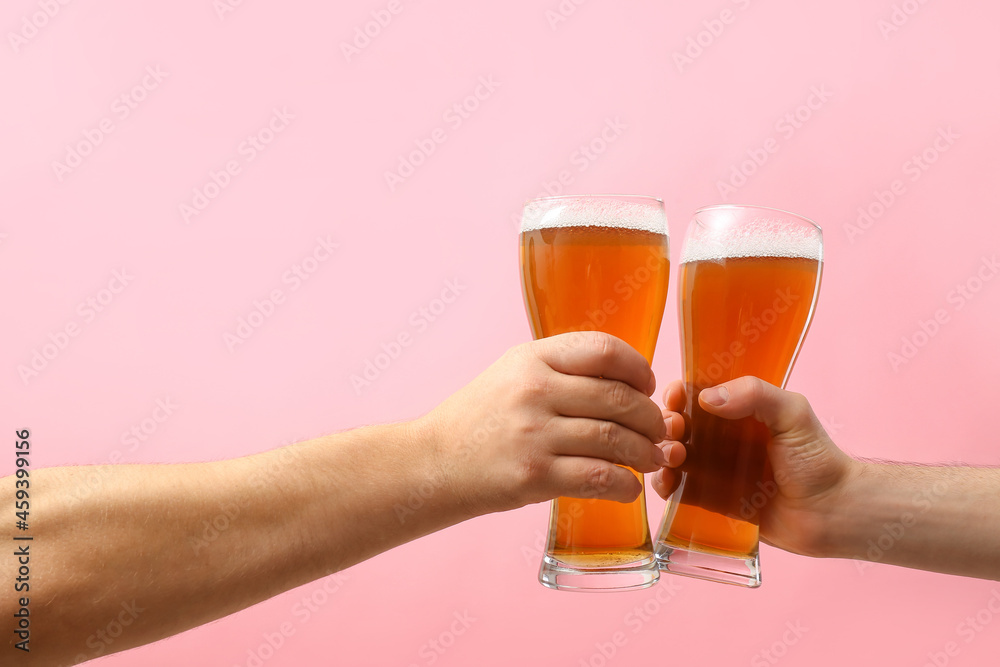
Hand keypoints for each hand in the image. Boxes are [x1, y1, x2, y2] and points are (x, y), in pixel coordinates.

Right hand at [418, 332, 667, 516]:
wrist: (434, 461)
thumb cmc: (482, 419)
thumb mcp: (513, 373)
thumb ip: (562, 369)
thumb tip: (629, 383)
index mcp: (532, 358)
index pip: (604, 350)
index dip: (639, 369)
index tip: (647, 387)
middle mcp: (534, 390)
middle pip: (618, 397)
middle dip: (650, 418)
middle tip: (659, 431)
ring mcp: (533, 433)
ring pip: (614, 439)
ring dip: (645, 453)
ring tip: (650, 460)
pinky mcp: (534, 474)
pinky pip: (598, 477)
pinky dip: (625, 485)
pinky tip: (629, 488)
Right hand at [651, 376, 858, 556]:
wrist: (832, 513)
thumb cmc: (817, 459)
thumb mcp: (792, 413)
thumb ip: (755, 394)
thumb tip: (707, 398)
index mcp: (739, 412)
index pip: (697, 395)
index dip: (680, 394)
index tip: (675, 398)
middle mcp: (721, 439)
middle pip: (678, 424)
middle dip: (666, 424)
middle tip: (675, 431)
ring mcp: (714, 470)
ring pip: (671, 456)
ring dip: (662, 452)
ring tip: (675, 457)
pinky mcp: (711, 501)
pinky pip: (678, 491)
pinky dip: (664, 485)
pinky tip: (668, 483)